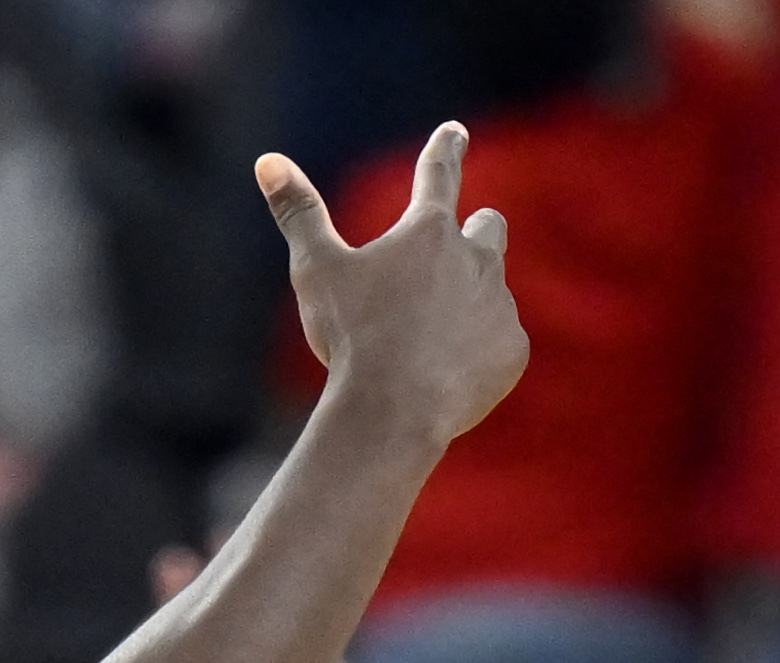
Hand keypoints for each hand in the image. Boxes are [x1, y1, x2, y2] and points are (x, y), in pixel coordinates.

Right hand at [259, 125, 527, 452]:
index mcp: (428, 230)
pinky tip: (449, 374)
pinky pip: (502, 342)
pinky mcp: (512, 350)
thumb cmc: (352, 338)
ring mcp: (499, 305)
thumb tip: (268, 162)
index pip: (440, 171)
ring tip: (432, 339)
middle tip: (453, 255)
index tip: (455, 132)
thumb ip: (298, 213)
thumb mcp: (316, 271)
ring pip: (492, 291)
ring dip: (471, 302)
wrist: (394, 413)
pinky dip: (480, 351)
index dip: (446, 147)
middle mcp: (475, 258)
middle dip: (477, 232)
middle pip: (488, 227)